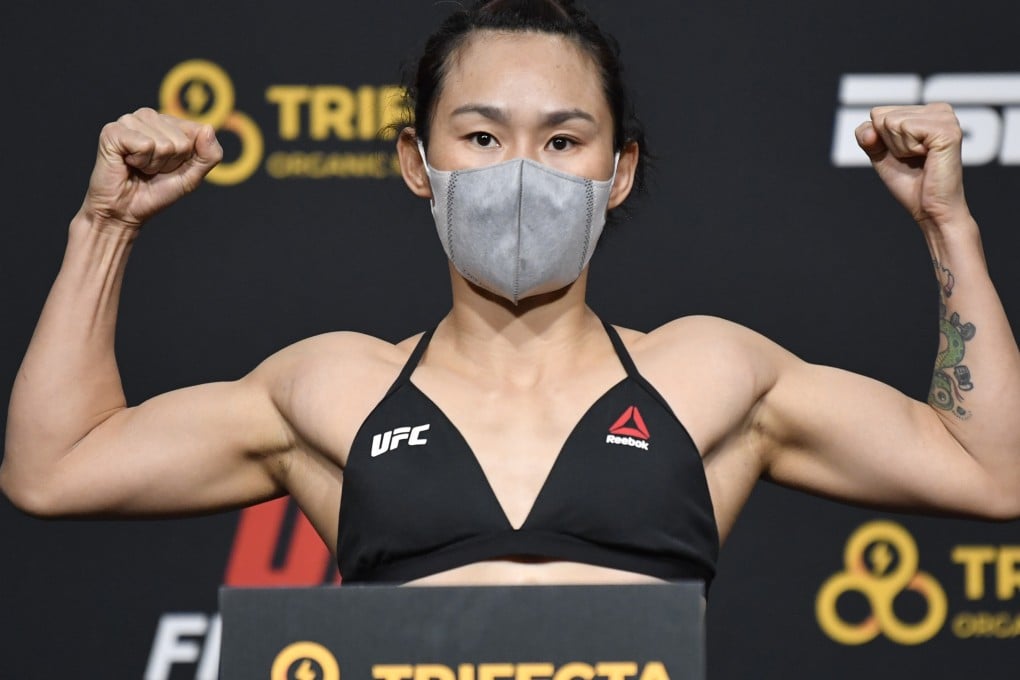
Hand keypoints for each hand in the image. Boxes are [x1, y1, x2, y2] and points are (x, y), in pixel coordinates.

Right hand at [81, 108, 222, 230]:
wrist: (125, 211)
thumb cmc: (157, 192)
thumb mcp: (192, 176)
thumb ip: (209, 155)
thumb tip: (208, 128)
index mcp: (167, 122)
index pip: (197, 132)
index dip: (187, 158)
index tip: (170, 167)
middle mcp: (148, 116)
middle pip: (181, 141)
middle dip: (170, 163)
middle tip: (152, 170)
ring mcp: (129, 121)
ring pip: (164, 144)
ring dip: (154, 164)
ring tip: (140, 167)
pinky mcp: (113, 131)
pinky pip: (145, 145)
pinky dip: (141, 162)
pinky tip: (128, 163)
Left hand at [855, 103, 968, 227]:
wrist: (930, 210)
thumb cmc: (910, 183)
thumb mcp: (881, 155)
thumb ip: (867, 137)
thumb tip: (870, 129)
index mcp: (927, 112)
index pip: (878, 113)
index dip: (882, 140)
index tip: (904, 155)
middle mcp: (939, 110)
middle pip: (883, 116)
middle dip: (890, 144)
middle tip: (913, 160)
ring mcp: (946, 118)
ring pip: (892, 122)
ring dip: (900, 148)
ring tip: (921, 160)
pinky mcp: (947, 130)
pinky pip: (906, 129)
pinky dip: (907, 149)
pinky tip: (926, 158)